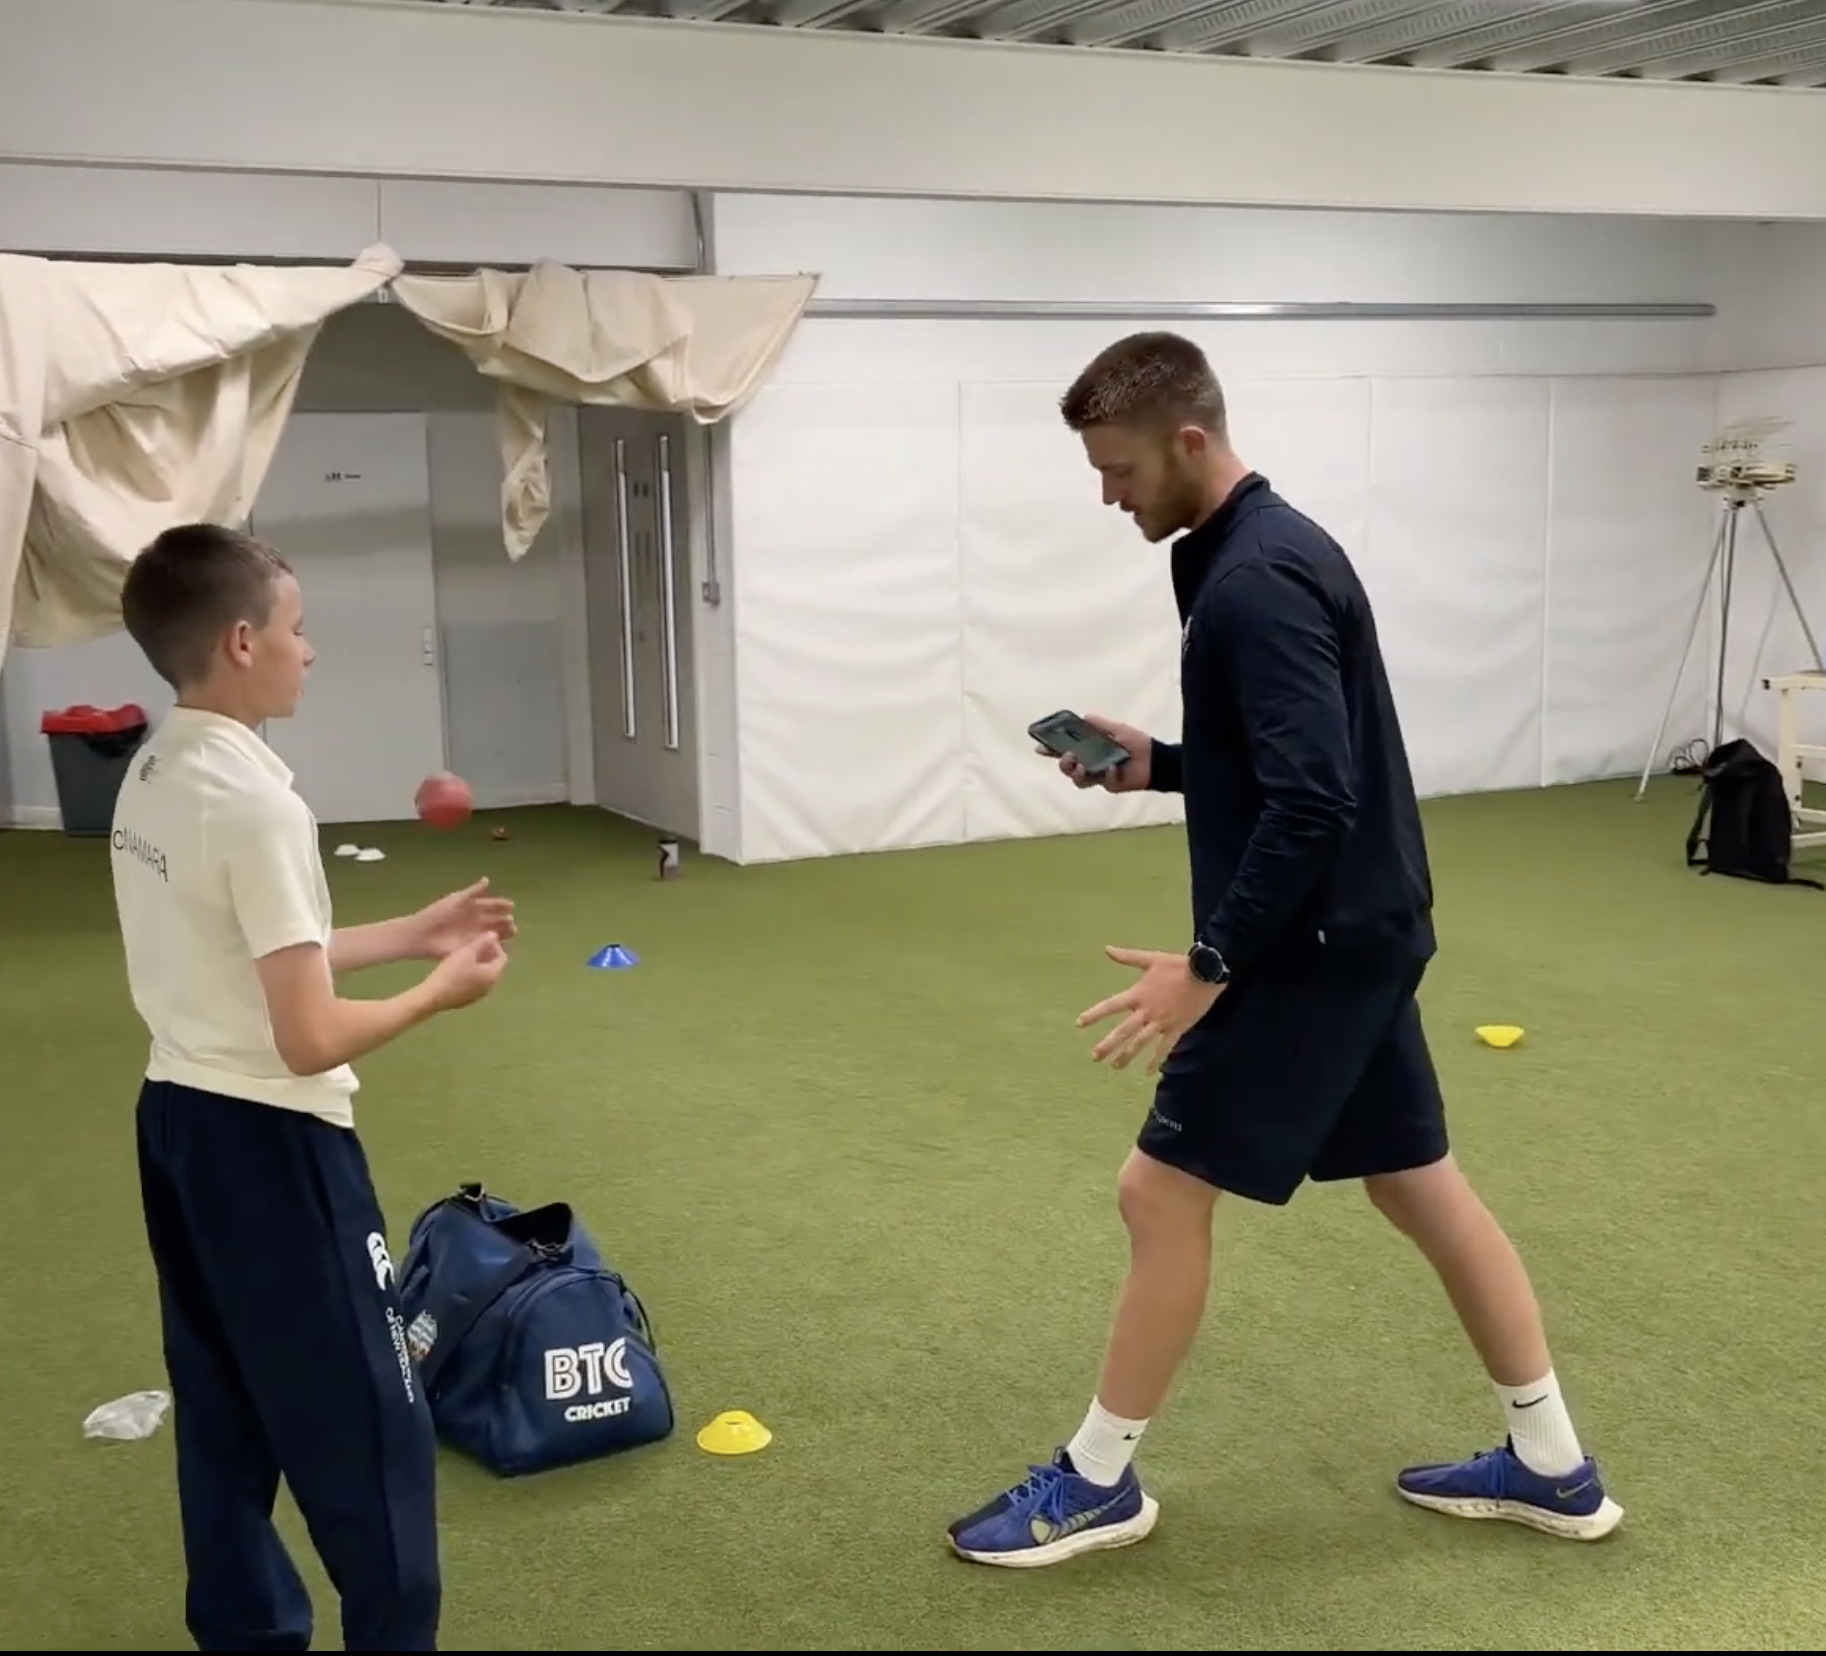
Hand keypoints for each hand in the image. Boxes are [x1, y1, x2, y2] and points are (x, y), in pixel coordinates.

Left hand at [413, 878, 515, 960]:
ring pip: (492, 933)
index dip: (501, 905)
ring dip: (503, 933)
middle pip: (494, 920)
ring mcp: (472, 935)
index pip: (490, 905)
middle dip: (505, 921)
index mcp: (471, 908)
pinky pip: (485, 947)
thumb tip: (487, 880)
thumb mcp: (455, 900)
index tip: (512, 906)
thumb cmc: (437, 914)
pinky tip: (502, 947)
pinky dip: (494, 947)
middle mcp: (474, 921)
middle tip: (513, 924)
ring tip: (512, 934)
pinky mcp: (469, 947)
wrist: (421, 934)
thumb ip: (472, 891)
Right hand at [425, 932, 508, 1011]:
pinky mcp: (467, 1000)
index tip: (482, 938)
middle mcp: (490, 987)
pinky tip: (458, 970)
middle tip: (473, 945)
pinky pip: (474, 984)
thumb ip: (482, 942)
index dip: (495, 946)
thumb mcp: (466, 952)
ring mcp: (479, 996)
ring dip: (478, 964)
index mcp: (493, 975)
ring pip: (483, 976)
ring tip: (465, 955)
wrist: (433, 996)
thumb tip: (494, 935)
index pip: (503, 957)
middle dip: (487, 954)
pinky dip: (471, 975)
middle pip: (494, 967)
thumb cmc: (451, 972)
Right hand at [1040, 713, 1152, 793]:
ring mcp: (1099, 777)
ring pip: (1079, 781)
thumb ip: (1100, 724)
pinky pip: (1104, 782)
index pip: (1064, 751)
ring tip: (1083, 767)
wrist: (1156, 759)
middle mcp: (1090, 765)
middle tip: (1068, 757)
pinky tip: (1113, 767)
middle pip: (1068, 769)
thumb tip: (1083, 716)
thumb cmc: (1136, 743)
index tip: (1039, 747)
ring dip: (1078, 774)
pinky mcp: (1110, 785)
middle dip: (1063, 764)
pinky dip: (1108, 774)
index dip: (1050, 750)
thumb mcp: (1117, 729)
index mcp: (1088, 751)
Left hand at [1077, 945, 1223, 1073]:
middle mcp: (1147, 1012)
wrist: (1205, 974)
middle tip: (1095, 1057)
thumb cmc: (1177, 965)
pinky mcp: (1176, 1029)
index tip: (1079, 1024)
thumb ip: (1127, 957)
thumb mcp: (1151, 959)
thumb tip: (1107, 949)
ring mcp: (1161, 1022)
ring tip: (1115, 1066)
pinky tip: (1147, 1071)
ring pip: (1140, 1044)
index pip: (1110, 1006)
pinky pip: (1164, 1048)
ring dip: (1127, 1056)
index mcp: (1138, 995)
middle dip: (1108, 1045)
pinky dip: (1156, 1060)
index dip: (1094, 1015)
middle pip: (1123, 1032)